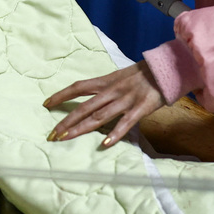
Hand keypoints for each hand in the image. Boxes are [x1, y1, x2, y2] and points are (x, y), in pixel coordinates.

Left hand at [44, 62, 164, 147]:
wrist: (166, 68)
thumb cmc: (143, 73)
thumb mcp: (119, 76)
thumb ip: (106, 87)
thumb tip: (91, 97)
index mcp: (106, 81)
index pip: (78, 87)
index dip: (61, 95)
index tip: (46, 104)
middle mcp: (112, 91)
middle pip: (84, 107)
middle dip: (66, 121)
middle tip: (51, 134)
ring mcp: (125, 100)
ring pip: (99, 116)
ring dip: (81, 128)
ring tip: (66, 138)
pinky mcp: (140, 109)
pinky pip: (126, 123)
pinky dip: (115, 134)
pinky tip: (105, 144)